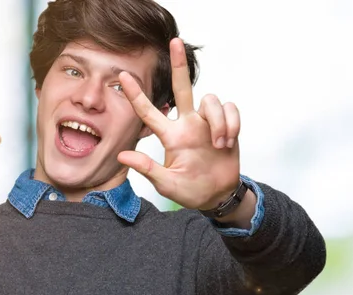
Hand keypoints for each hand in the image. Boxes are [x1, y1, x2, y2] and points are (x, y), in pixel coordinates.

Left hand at [117, 38, 240, 210]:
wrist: (218, 196)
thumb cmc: (190, 190)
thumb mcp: (167, 184)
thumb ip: (148, 169)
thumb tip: (122, 155)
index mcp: (170, 136)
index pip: (149, 112)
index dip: (136, 95)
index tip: (123, 76)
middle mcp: (187, 124)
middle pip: (182, 88)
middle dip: (179, 65)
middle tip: (174, 41)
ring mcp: (207, 123)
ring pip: (210, 100)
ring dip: (217, 121)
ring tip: (219, 144)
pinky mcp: (226, 124)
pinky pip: (230, 109)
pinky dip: (231, 124)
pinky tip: (228, 142)